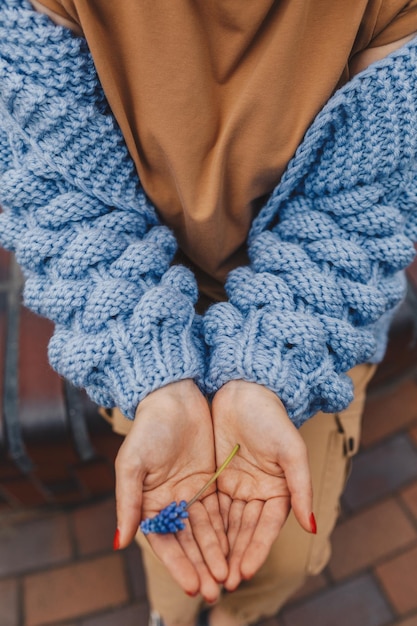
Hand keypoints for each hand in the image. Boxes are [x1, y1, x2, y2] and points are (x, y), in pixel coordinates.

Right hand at [115, 379, 227, 600]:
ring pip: (205, 531)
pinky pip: (219, 511)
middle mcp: (170, 502)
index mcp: (148, 502)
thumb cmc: (148, 428)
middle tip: (214, 589)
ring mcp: (191, 493)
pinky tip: (236, 550)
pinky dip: (226, 531)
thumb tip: (119, 542)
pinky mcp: (210, 482)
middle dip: (200, 566)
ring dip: (215, 554)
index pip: (163, 541)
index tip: (192, 584)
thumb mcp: (132, 464)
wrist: (174, 396)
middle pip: (187, 541)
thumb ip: (128, 503)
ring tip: (227, 578)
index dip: (177, 563)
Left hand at [212, 380, 313, 590]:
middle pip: (245, 531)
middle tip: (222, 582)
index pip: (267, 527)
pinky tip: (195, 544)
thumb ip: (302, 489)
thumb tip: (311, 526)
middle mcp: (258, 493)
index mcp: (280, 490)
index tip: (245, 571)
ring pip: (226, 524)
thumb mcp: (292, 452)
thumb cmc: (272, 418)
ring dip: (219, 548)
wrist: (243, 389)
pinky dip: (205, 526)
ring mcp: (236, 487)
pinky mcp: (216, 478)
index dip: (256, 549)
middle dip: (235, 556)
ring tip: (208, 572)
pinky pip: (210, 507)